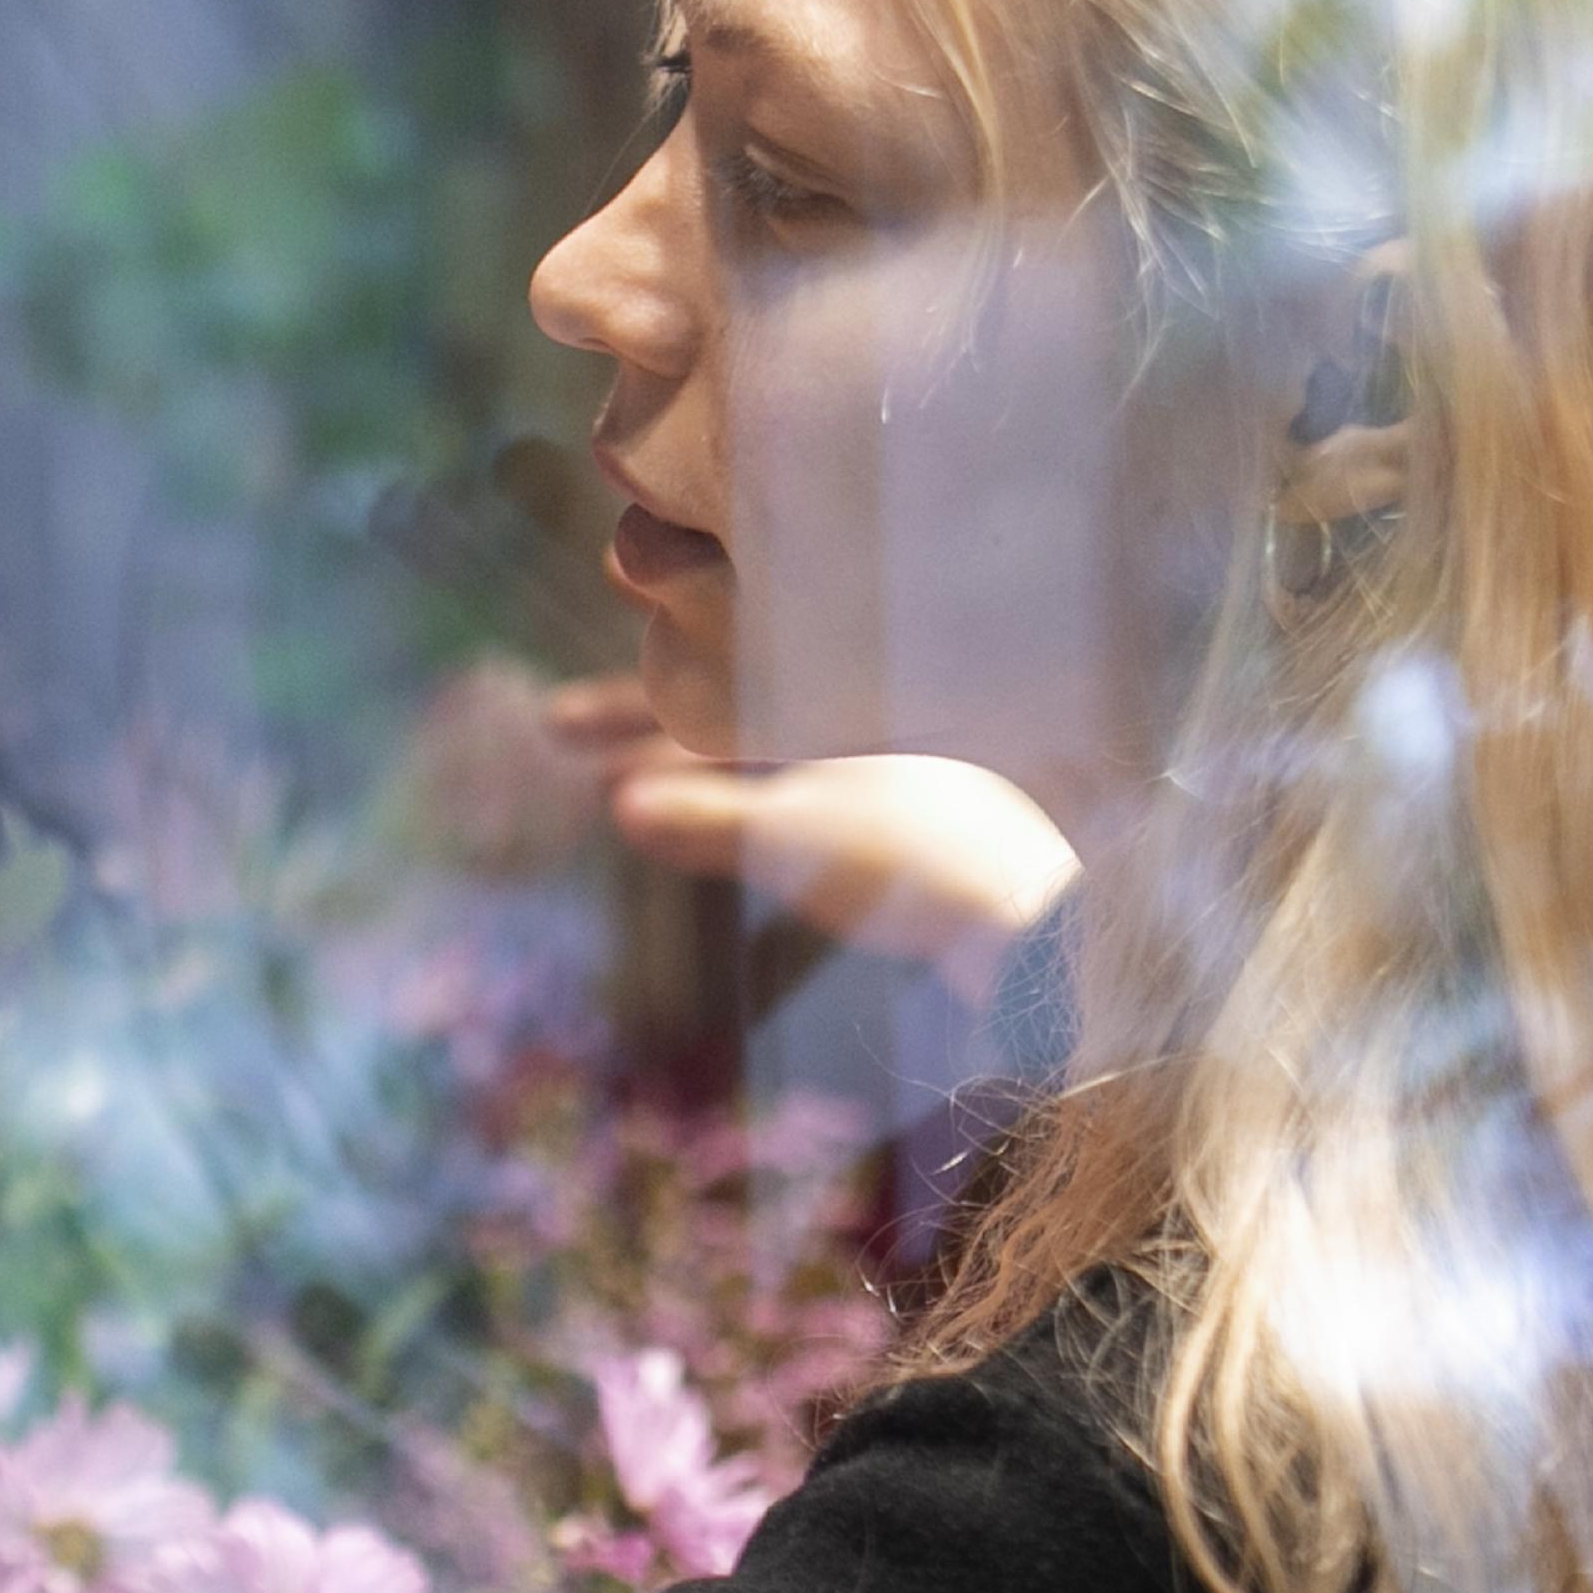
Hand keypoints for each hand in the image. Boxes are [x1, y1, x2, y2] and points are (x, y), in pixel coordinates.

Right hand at [549, 681, 1080, 980]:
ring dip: (684, 765)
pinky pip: (794, 784)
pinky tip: (694, 821)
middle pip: (732, 701)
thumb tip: (623, 807)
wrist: (1037, 926)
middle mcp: (861, 707)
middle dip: (645, 721)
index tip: (569, 693)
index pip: (717, 667)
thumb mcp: (801, 842)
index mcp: (839, 687)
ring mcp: (884, 758)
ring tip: (608, 790)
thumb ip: (710, 822)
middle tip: (556, 726)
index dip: (636, 686)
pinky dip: (737, 798)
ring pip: (760, 747)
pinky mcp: (900, 809)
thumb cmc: (924, 867)